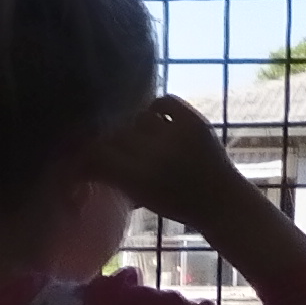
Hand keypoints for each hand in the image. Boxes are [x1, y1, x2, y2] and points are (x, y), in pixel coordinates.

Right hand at [84, 95, 248, 231]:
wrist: (221, 202)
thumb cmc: (176, 203)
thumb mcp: (140, 197)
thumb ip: (112, 177)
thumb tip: (85, 159)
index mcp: (139, 180)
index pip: (98, 156)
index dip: (86, 155)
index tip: (83, 159)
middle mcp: (156, 155)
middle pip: (116, 134)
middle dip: (109, 141)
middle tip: (112, 148)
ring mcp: (177, 135)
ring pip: (138, 117)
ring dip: (134, 127)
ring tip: (140, 137)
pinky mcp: (195, 121)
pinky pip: (163, 101)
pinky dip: (156, 108)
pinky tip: (157, 120)